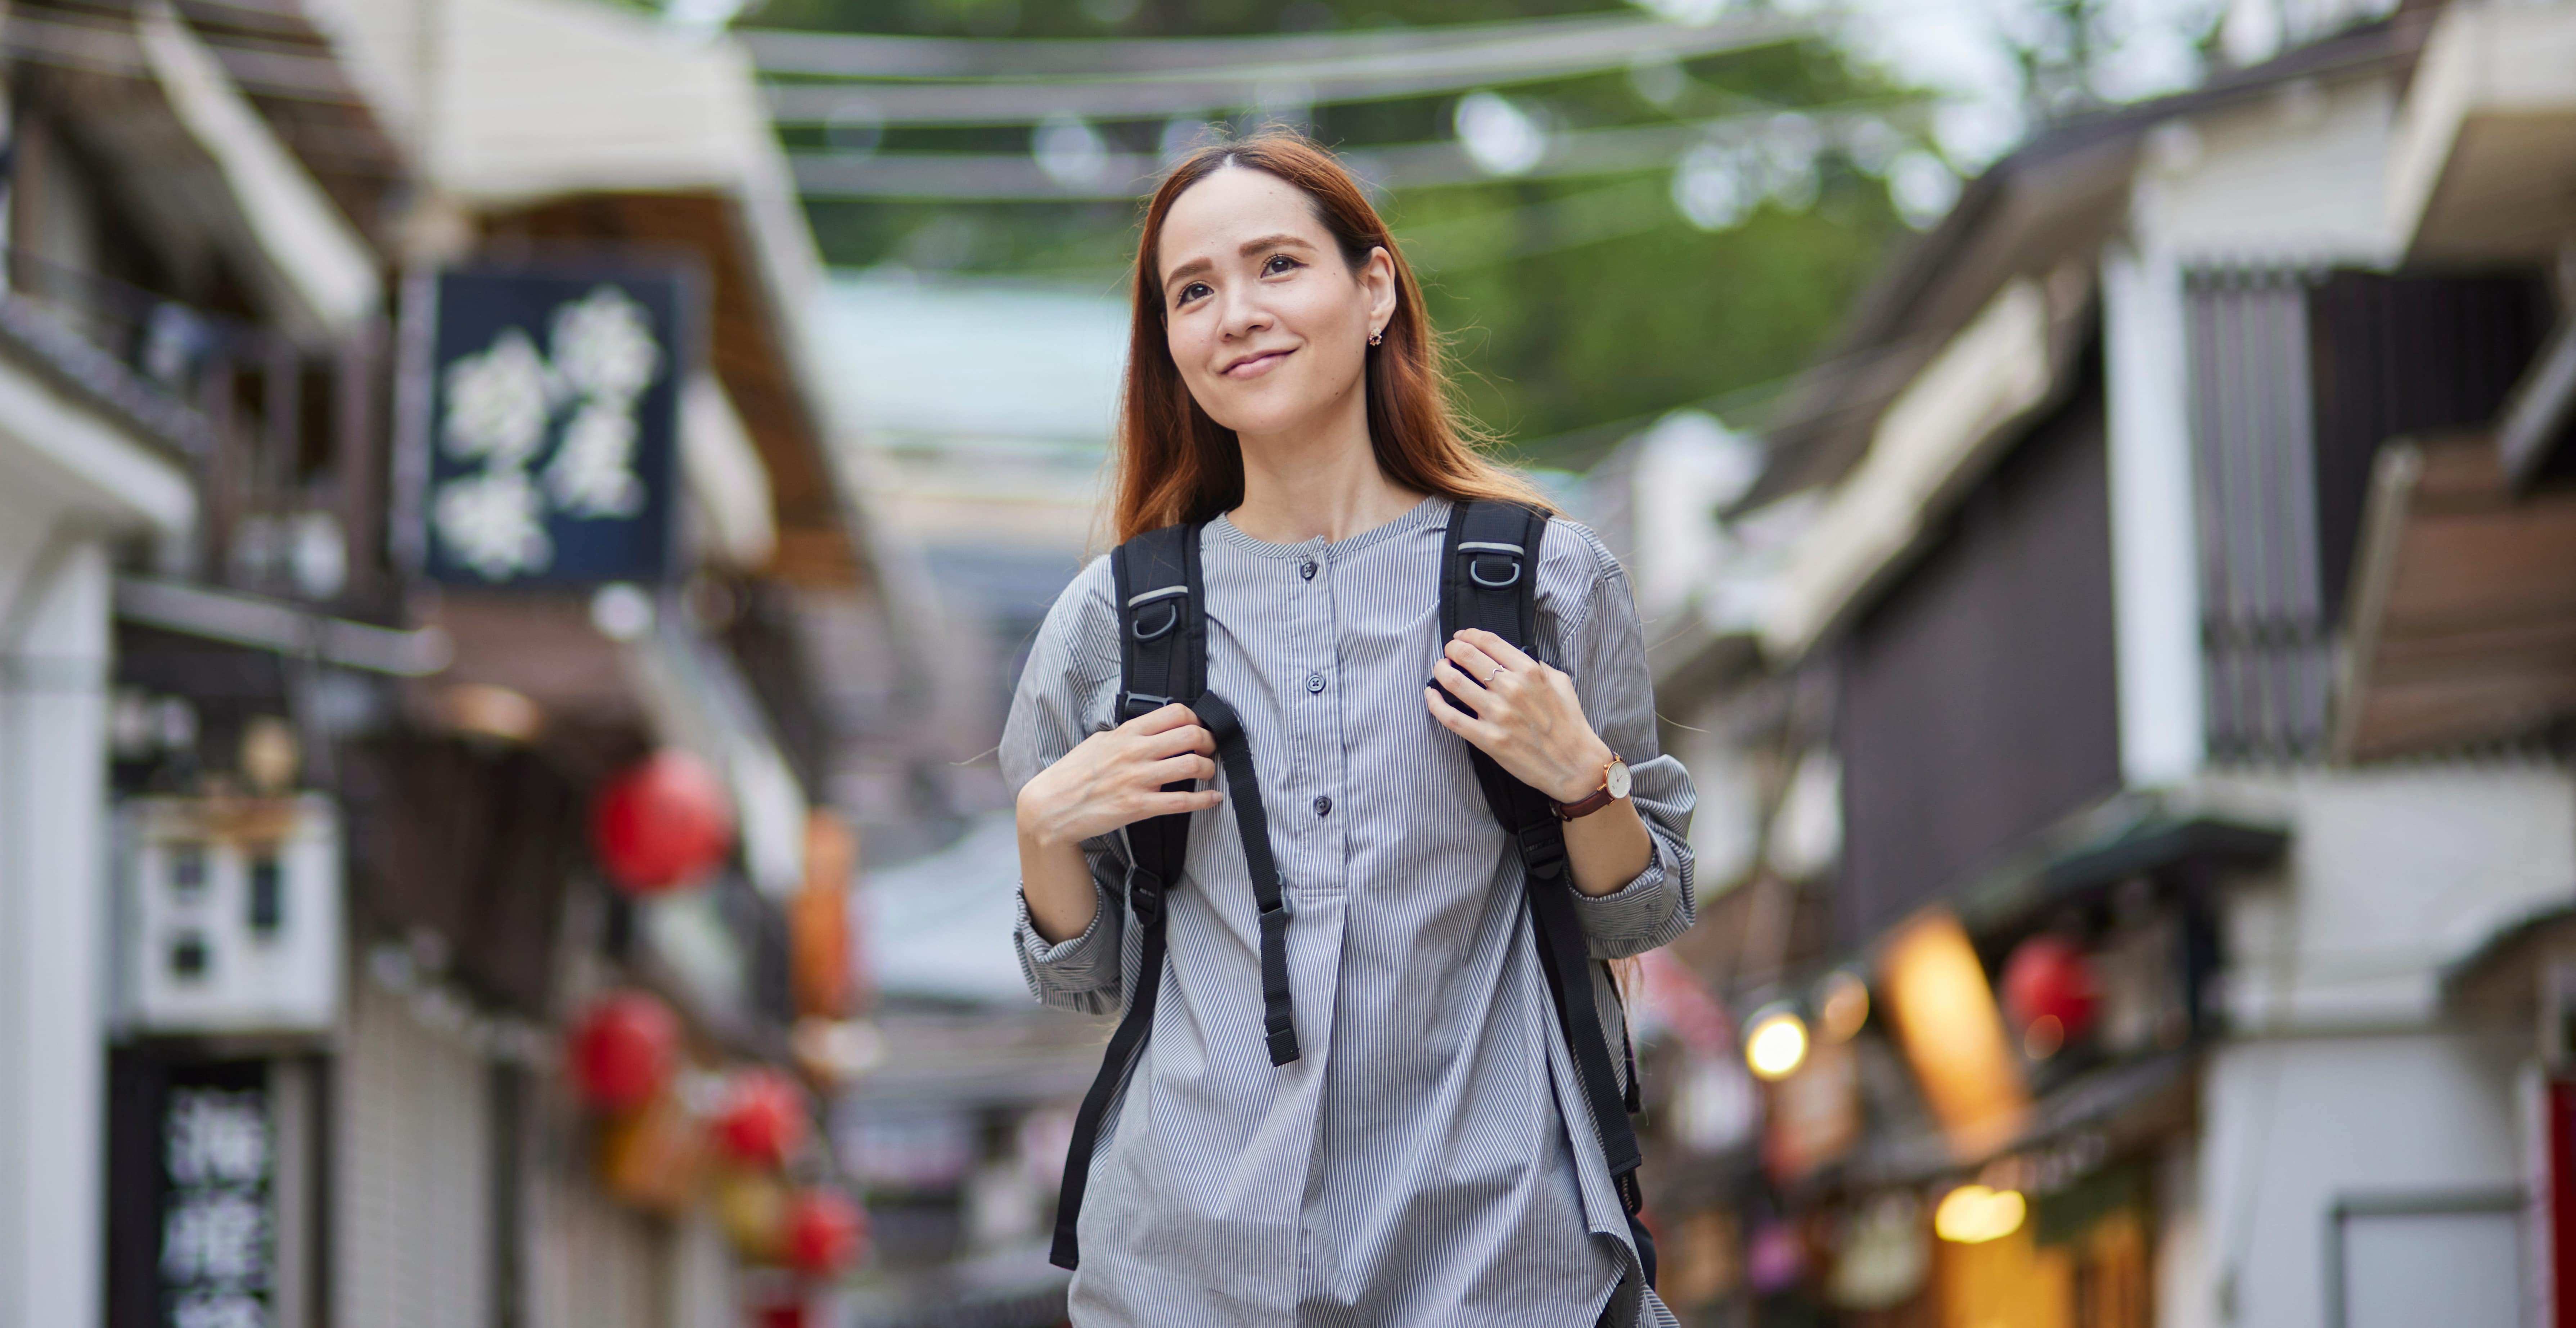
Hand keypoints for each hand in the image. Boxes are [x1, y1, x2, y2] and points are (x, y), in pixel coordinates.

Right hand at [1016, 703, 1221, 849]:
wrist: (1050, 807)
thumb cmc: (1072, 775)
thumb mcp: (1097, 743)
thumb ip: (1124, 735)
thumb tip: (1146, 731)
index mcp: (1126, 733)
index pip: (1175, 713)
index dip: (1196, 720)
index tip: (1200, 729)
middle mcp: (1135, 752)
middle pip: (1190, 735)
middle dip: (1209, 741)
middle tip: (1210, 749)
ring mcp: (1137, 779)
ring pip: (1191, 765)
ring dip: (1208, 768)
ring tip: (1208, 772)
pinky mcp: (1138, 806)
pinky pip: (1181, 802)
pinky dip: (1204, 800)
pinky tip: (1212, 799)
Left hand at [1424, 629, 1617, 805]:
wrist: (1574, 765)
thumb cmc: (1569, 724)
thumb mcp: (1560, 683)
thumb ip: (1537, 666)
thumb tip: (1514, 658)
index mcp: (1530, 672)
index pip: (1489, 642)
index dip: (1469, 635)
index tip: (1462, 637)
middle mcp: (1511, 689)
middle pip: (1468, 656)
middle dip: (1453, 649)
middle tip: (1450, 652)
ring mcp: (1497, 715)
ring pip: (1454, 682)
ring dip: (1440, 671)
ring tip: (1440, 669)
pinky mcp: (1487, 739)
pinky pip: (1450, 718)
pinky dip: (1435, 703)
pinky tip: (1431, 695)